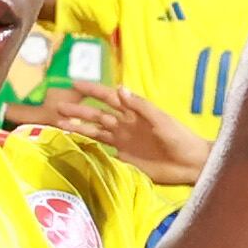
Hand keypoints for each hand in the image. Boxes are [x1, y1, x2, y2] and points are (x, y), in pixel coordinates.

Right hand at [27, 82, 210, 185]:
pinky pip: (103, 150)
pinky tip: (77, 144)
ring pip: (97, 131)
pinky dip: (90, 146)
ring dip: (80, 127)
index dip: (92, 90)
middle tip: (58, 107)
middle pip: (97, 115)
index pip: (109, 98)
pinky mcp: (125, 158)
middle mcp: (125, 125)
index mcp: (134, 112)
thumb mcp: (161, 119)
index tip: (74, 84)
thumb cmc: (180, 137)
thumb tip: (119, 88)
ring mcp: (124, 142)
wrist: (190, 163)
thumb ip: (140, 105)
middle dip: (79, 110)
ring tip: (61, 124)